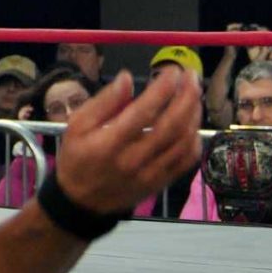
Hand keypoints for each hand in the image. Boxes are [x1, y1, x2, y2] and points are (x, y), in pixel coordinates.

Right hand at [50, 69, 203, 214]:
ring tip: (194, 95)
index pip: (144, 111)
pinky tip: (192, 124)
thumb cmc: (78, 158)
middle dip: (186, 97)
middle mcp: (134, 159)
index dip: (163, 88)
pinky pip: (186, 161)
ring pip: (183, 142)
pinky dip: (194, 140)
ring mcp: (151, 173)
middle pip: (171, 125)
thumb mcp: (77, 126)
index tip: (172, 71)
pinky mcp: (161, 182)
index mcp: (110, 143)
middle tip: (191, 77)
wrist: (82, 201)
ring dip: (194, 115)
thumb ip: (103, 102)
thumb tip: (126, 78)